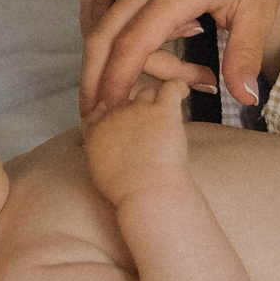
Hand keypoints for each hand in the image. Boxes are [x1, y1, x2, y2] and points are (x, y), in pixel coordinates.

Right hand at [81, 0, 279, 117]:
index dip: (116, 81)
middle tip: (90, 115)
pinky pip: (114, 7)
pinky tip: (171, 37)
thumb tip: (247, 98)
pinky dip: (123, 33)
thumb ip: (246, 56)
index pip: (133, 43)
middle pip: (102, 33)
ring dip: (117, 58)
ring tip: (162, 79)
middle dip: (93, 77)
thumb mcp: (260, 11)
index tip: (106, 113)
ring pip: (106, 23)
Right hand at [81, 51, 214, 206]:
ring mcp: (138, 110)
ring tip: (164, 114)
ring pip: (146, 91)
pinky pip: (171, 86)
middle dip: (134, 108)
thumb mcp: (100, 171)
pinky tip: (182, 92)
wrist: (147, 193)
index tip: (123, 120)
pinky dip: (178, 87)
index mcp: (96, 130)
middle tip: (148, 125)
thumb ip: (99, 150)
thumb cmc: (127, 191)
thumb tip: (106, 147)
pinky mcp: (162, 110)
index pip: (101, 107)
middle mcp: (115, 114)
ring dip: (154, 100)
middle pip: (124, 98)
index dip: (112, 111)